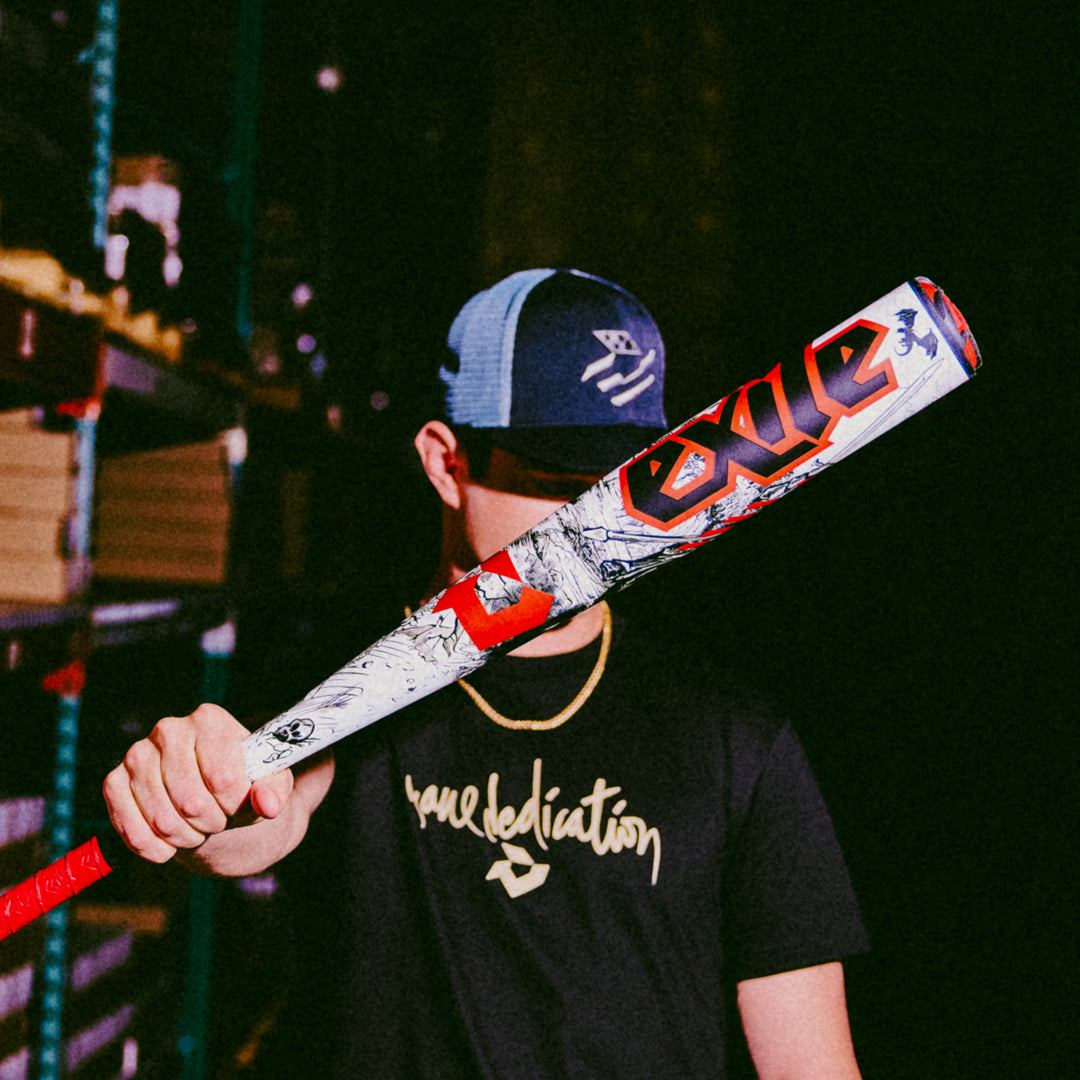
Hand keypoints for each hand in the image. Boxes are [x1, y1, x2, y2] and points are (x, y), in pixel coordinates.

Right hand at [103, 703, 294, 863]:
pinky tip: (172, 843)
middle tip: (220, 819)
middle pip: (191, 802)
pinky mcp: (114, 782)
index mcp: (209, 719)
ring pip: (162, 820)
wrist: (209, 790)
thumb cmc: (244, 781)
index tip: (241, 804)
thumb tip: (268, 805)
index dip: (237, 805)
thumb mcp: (270, 782)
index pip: (223, 778)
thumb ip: (274, 791)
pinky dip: (157, 849)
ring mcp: (137, 755)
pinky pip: (132, 831)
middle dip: (212, 823)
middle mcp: (169, 729)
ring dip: (188, 837)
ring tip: (199, 826)